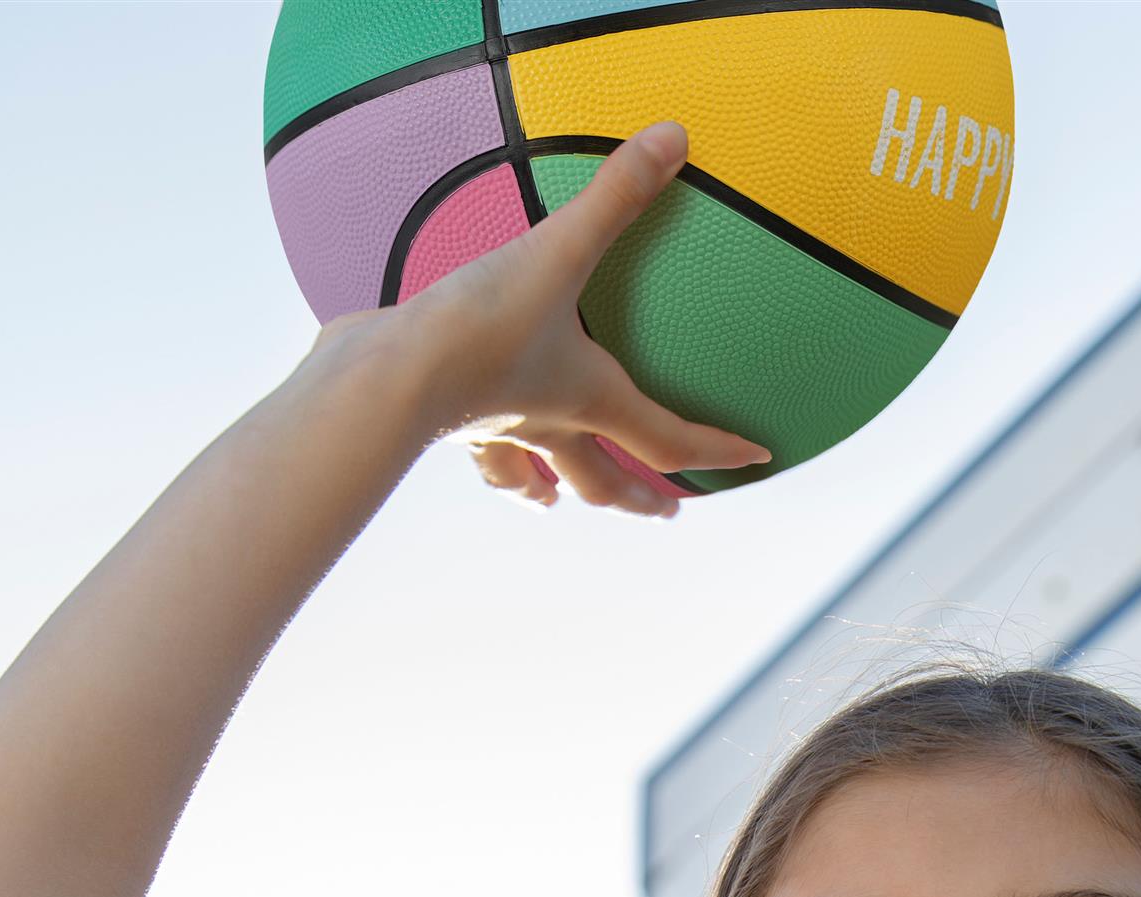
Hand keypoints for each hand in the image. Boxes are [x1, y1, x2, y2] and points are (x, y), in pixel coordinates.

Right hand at [362, 120, 770, 517]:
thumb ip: (614, 197)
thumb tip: (675, 138)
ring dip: (549, 490)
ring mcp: (494, 428)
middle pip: (603, 480)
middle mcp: (547, 424)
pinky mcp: (443, 419)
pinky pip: (474, 447)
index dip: (715, 449)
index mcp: (588, 401)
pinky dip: (484, 455)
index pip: (669, 440)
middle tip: (666, 514)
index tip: (753, 459)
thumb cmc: (479, 328)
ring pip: (532, 475)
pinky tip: (472, 442)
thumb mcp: (556, 253)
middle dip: (637, 499)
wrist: (386, 373)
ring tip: (554, 503)